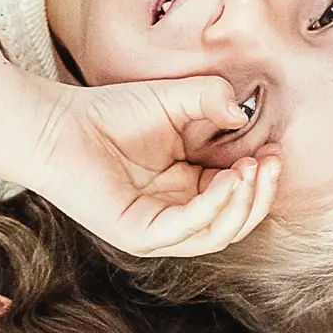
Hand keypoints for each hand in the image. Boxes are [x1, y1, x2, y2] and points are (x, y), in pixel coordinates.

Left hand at [19, 77, 280, 258]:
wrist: (57, 123)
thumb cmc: (110, 112)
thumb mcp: (175, 99)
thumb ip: (211, 98)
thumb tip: (243, 111)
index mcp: (188, 189)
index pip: (237, 195)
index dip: (261, 177)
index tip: (276, 149)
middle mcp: (176, 214)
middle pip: (235, 220)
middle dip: (261, 195)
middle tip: (272, 162)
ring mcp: (157, 230)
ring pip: (218, 233)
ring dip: (244, 204)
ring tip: (254, 169)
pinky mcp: (138, 234)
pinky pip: (187, 229)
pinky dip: (214, 207)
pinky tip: (229, 180)